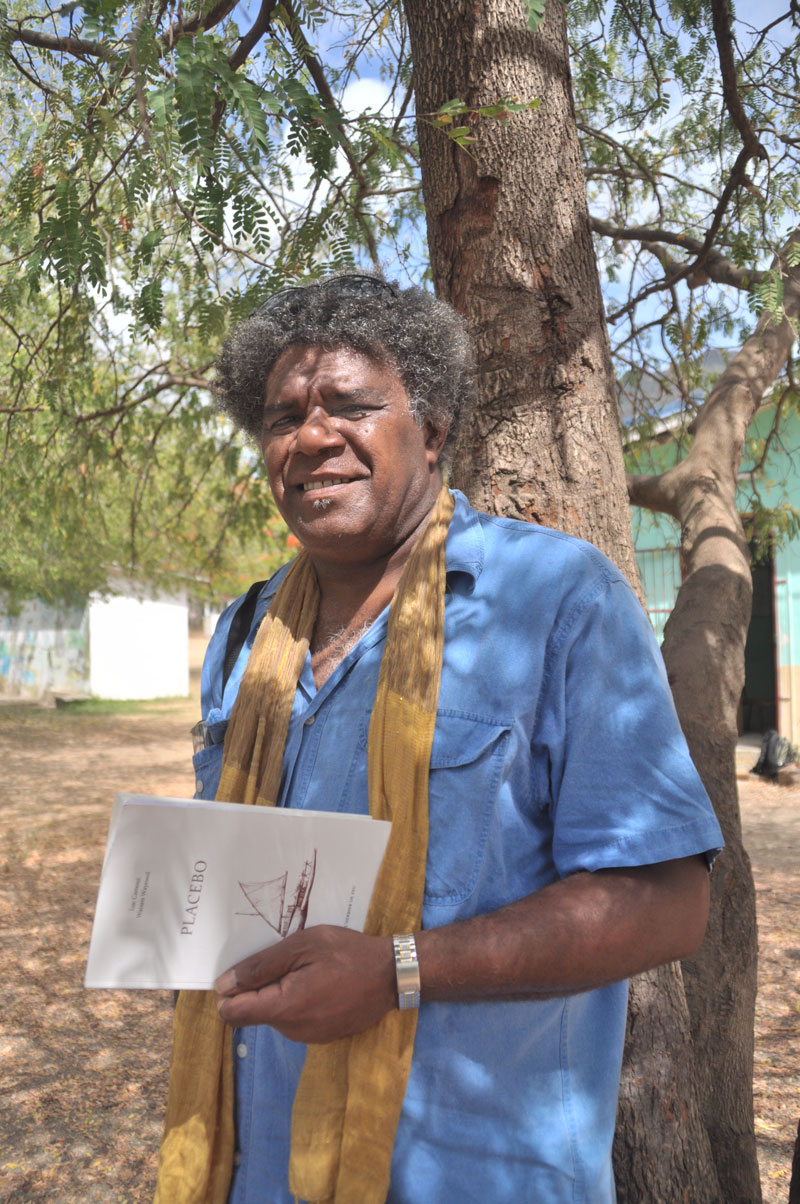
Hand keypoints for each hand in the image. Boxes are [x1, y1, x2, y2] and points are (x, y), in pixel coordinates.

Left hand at [213, 925, 396, 1042]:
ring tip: (306, 968)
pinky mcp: (322, 1036)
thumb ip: (261, 967)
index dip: (228, 994)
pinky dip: (298, 1001)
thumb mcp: (302, 946)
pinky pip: (295, 1020)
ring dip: (280, 993)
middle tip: (285, 960)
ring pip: (275, 1015)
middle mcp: (292, 1030)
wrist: (392, 975)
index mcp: (284, 1008)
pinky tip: (318, 982)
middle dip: (259, 988)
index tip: (242, 971)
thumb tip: (223, 985)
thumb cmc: (347, 953)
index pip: (232, 1014)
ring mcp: (309, 1037)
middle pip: (254, 1013)